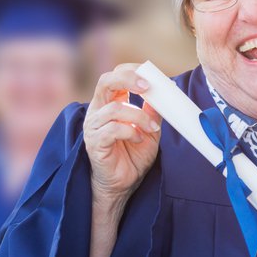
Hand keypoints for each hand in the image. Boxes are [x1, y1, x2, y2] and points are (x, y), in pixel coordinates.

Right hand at [84, 63, 161, 205]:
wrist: (123, 185)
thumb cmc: (133, 156)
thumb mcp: (149, 130)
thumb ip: (152, 111)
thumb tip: (163, 93)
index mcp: (109, 104)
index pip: (114, 76)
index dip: (131, 71)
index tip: (152, 76)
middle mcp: (98, 111)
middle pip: (105, 81)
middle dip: (128, 79)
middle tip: (148, 86)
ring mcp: (93, 126)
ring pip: (114, 109)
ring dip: (138, 116)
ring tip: (152, 128)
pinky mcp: (94, 143)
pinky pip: (112, 130)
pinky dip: (130, 132)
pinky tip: (139, 139)